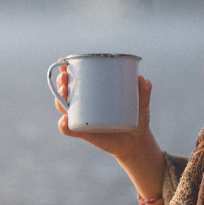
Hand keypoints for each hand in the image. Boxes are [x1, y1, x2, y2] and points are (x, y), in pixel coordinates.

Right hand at [53, 66, 168, 204]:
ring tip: (65, 93)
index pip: (76, 80)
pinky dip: (64, 125)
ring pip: (64, 108)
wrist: (136, 142)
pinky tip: (65, 120)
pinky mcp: (84, 134)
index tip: (63, 61)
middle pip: (65, 92)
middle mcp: (84, 105)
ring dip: (60, 99)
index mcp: (94, 93)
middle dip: (61, 83)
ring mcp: (83, 119)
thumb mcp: (141, 104)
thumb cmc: (137, 118)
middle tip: (65, 77)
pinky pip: (69, 129)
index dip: (66, 70)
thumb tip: (142, 78)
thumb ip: (144, 92)